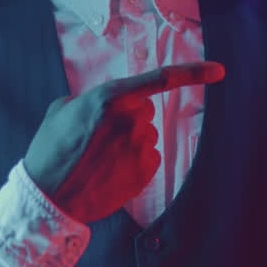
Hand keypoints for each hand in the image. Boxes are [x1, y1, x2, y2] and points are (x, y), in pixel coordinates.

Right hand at [24, 61, 225, 223]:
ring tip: (101, 158)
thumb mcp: (61, 109)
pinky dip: (135, 162)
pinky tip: (111, 171)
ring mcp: (140, 149)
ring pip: (146, 137)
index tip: (219, 71)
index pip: (161, 79)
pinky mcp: (144, 174)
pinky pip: (149, 159)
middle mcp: (131, 121)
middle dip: (129, 119)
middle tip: (100, 135)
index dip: (194, 73)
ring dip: (130, 142)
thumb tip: (103, 104)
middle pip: (145, 112)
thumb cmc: (49, 150)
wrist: (48, 195)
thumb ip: (90, 98)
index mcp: (110, 99)